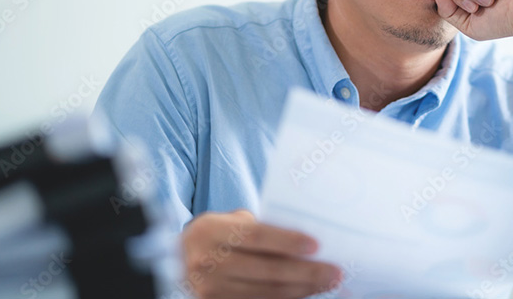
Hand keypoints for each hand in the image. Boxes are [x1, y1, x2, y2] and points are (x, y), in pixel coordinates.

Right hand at [181, 209, 342, 298]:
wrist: (178, 259)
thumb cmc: (217, 234)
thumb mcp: (230, 221)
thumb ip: (260, 228)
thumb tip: (305, 240)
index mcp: (212, 231)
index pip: (256, 236)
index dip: (287, 241)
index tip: (317, 245)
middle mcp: (207, 261)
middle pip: (266, 270)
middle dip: (306, 272)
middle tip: (334, 272)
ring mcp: (210, 289)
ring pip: (266, 293)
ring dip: (302, 290)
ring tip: (327, 284)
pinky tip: (304, 294)